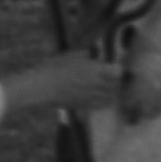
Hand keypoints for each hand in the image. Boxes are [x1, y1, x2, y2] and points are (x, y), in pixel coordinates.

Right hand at [10, 48, 125, 117]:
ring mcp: (90, 97)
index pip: (118, 71)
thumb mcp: (72, 55)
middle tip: (110, 76)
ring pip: (110, 98)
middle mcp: (96, 85)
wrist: (43, 87)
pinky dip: (103, 102)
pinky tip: (98, 97)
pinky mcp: (83, 106)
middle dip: (115, 81)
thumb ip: (87, 55)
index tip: (112, 65)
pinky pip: (100, 106)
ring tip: (105, 87)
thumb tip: (93, 55)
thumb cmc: (56, 67)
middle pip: (116, 86)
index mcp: (95, 70)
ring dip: (110, 92)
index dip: (116, 68)